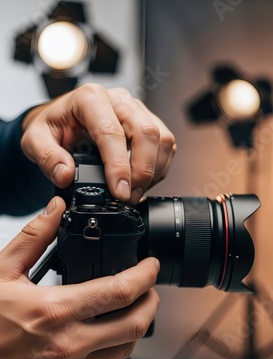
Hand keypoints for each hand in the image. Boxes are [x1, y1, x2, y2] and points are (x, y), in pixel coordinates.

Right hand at [0, 197, 159, 358]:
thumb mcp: (2, 272)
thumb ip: (34, 237)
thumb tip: (55, 209)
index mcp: (55, 310)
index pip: (120, 292)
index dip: (145, 275)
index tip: (150, 265)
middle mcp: (68, 344)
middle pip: (135, 324)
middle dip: (151, 301)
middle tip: (149, 287)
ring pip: (127, 349)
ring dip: (138, 325)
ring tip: (133, 307)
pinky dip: (119, 347)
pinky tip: (110, 333)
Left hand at [21, 84, 175, 203]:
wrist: (61, 120)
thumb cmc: (52, 126)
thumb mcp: (35, 140)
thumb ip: (46, 157)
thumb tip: (65, 175)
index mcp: (90, 98)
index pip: (112, 132)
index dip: (119, 166)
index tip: (119, 192)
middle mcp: (118, 100)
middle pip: (146, 132)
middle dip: (142, 171)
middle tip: (129, 197)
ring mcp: (136, 110)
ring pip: (161, 138)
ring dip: (154, 171)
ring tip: (135, 193)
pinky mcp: (147, 122)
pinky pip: (165, 144)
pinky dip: (159, 168)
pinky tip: (142, 182)